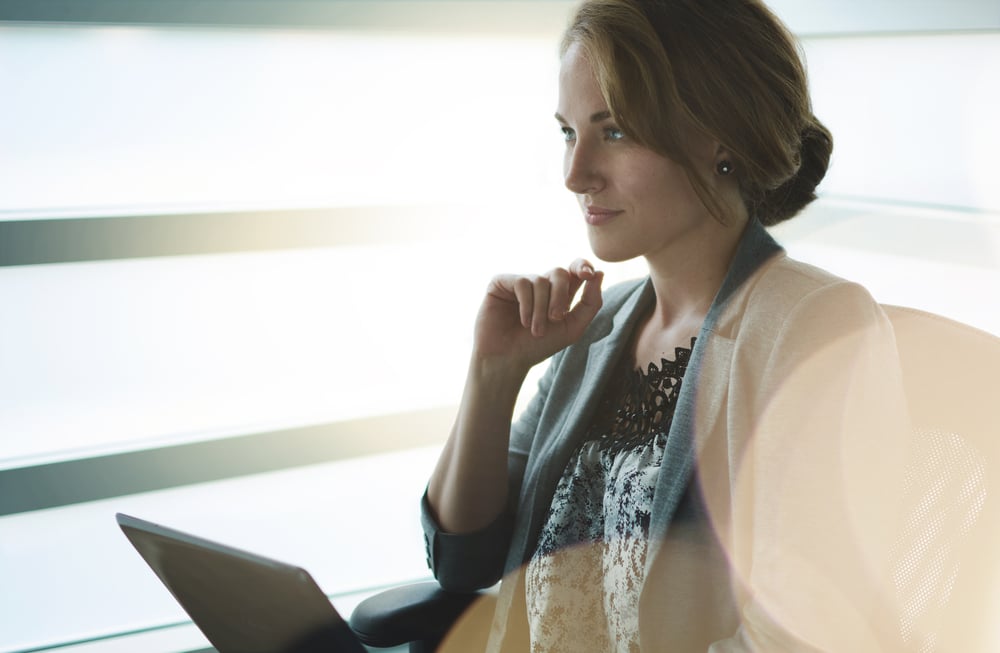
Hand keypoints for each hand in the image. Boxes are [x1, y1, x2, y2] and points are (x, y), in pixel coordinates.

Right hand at [473, 259, 603, 372]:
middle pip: (560, 272)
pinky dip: (527, 304)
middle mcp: (540, 284)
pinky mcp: (501, 282)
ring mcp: (520, 282)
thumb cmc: (538, 347)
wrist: (507, 360)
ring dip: (541, 308)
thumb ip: (590, 303)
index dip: (582, 266)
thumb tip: (600, 272)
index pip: (574, 269)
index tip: (589, 275)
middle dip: (561, 295)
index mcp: (558, 293)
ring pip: (541, 280)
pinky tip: (524, 322)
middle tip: (556, 318)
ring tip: (536, 330)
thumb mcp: (573, 328)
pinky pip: (522, 283)